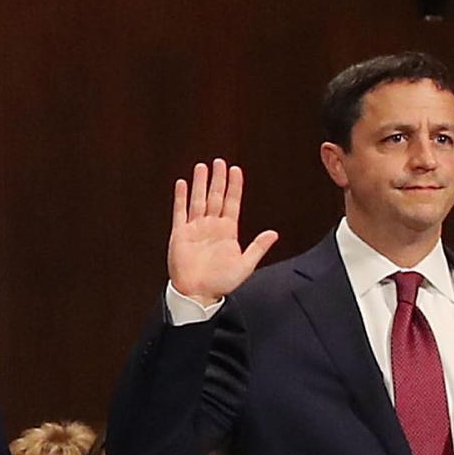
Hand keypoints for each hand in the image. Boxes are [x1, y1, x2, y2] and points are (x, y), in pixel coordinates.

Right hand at [167, 159, 278, 305]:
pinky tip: (182, 184)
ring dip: (200, 183)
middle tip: (219, 162)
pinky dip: (181, 197)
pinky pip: (180, 211)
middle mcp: (211, 226)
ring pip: (198, 200)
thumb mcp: (245, 265)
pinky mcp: (180, 233)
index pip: (232, 202)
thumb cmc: (221, 282)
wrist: (198, 292)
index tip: (236, 170)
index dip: (234, 186)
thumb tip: (274, 233)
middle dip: (218, 179)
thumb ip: (258, 247)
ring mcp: (195, 228)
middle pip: (216, 196)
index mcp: (228, 231)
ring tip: (202, 167)